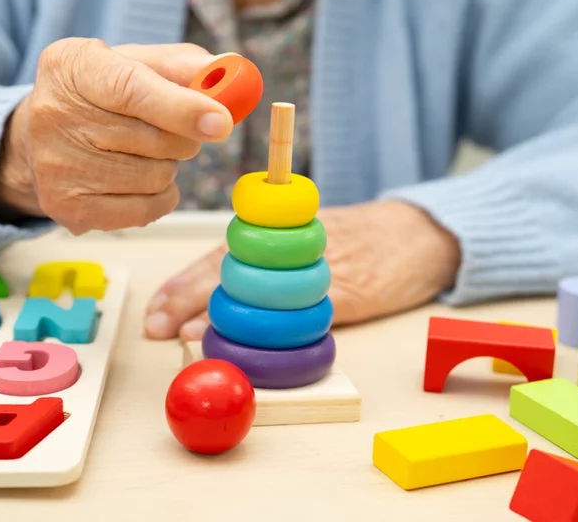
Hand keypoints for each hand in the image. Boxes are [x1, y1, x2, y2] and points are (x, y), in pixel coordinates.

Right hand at [0, 40, 233, 231]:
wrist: (41, 137)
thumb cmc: (102, 93)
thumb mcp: (135, 62)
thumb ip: (183, 64)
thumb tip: (232, 73)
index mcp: (72, 67)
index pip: (132, 89)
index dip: (182, 107)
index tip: (221, 121)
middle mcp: (55, 115)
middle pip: (154, 139)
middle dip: (183, 136)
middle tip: (173, 128)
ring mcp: (58, 167)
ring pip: (156, 177)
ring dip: (168, 165)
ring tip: (142, 151)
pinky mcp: (68, 208)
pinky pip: (147, 209)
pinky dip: (159, 195)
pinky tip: (137, 178)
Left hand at [143, 200, 461, 341]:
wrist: (420, 232)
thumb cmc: (358, 236)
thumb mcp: (304, 233)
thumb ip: (264, 256)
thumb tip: (207, 299)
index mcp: (276, 231)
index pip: (219, 254)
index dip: (184, 282)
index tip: (156, 307)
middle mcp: (291, 246)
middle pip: (231, 270)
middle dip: (188, 299)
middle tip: (158, 325)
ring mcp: (320, 268)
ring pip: (264, 293)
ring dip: (226, 317)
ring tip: (191, 336)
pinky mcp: (350, 292)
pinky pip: (307, 314)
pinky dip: (279, 333)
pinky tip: (255, 346)